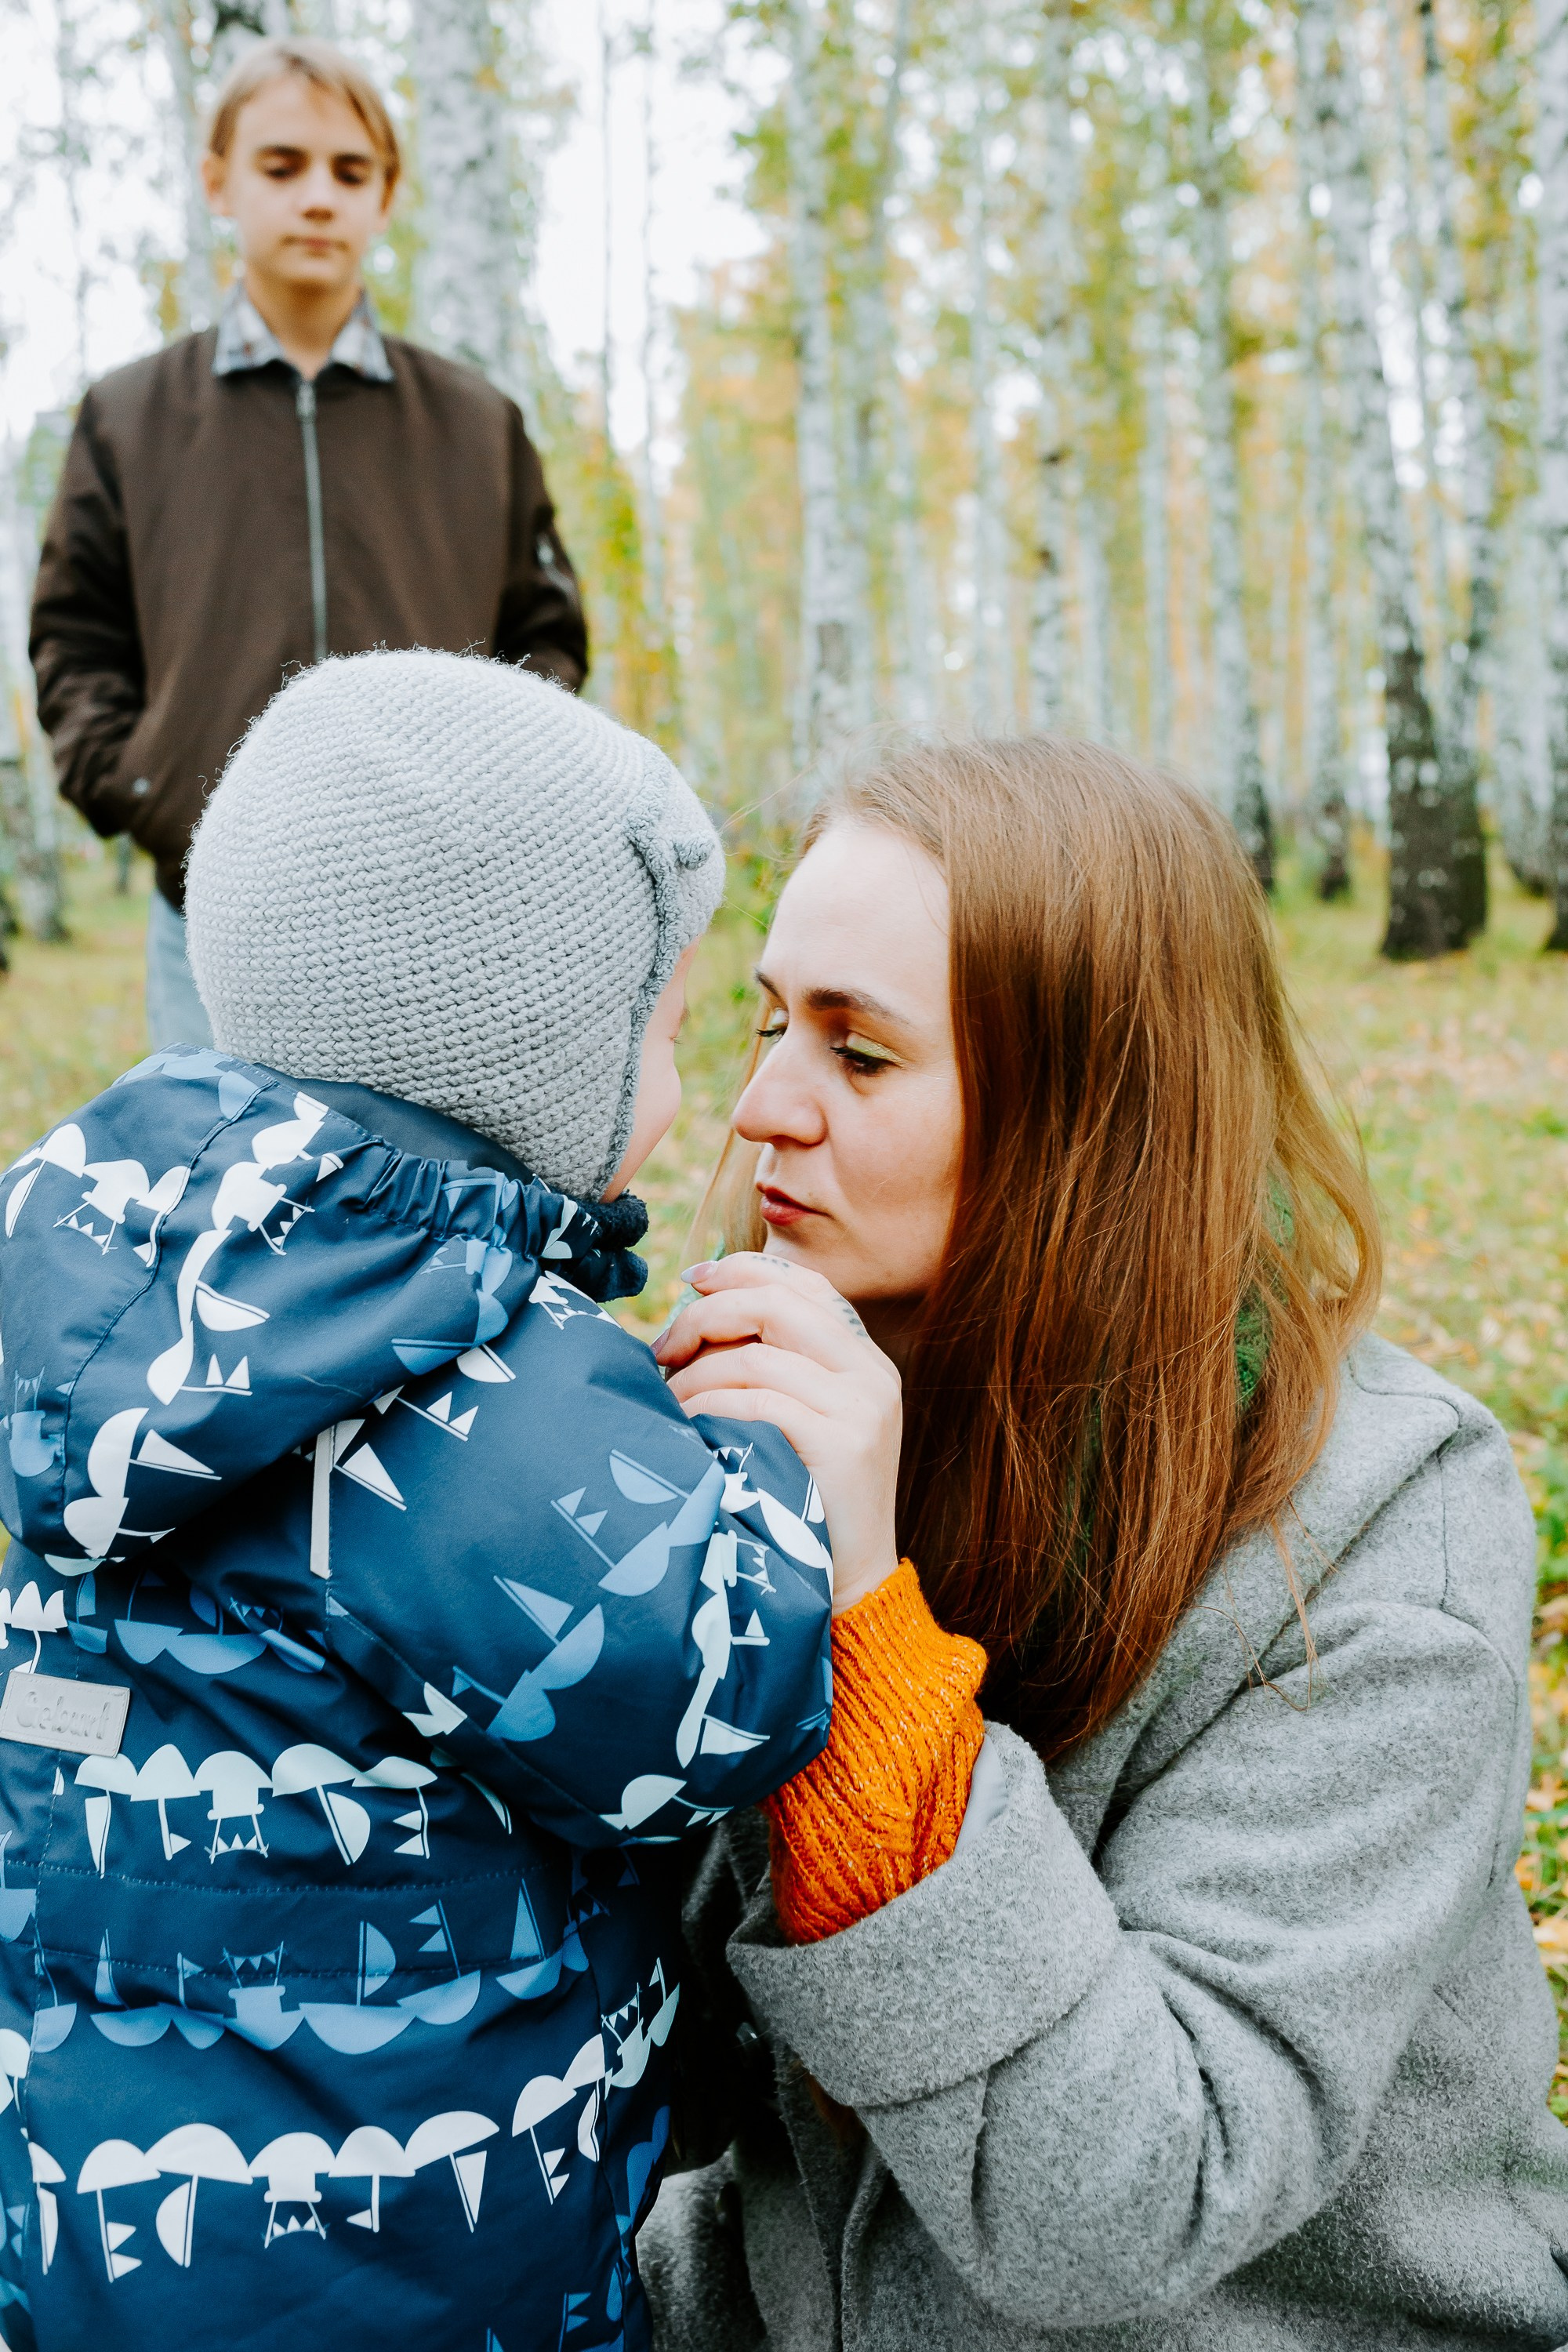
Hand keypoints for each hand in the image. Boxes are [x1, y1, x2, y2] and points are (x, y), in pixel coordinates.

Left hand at [654, 1254, 901, 1615]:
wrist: (849, 1585)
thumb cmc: (804, 1503)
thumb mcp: (801, 1423)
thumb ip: (771, 1369)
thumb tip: (696, 1315)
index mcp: (863, 1360)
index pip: (805, 1284)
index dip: (744, 1270)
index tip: (692, 1279)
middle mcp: (871, 1374)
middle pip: (776, 1305)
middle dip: (706, 1316)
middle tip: (662, 1348)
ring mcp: (862, 1408)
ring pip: (757, 1355)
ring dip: (695, 1375)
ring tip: (669, 1406)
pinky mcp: (843, 1444)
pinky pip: (756, 1403)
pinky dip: (709, 1409)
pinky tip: (687, 1429)